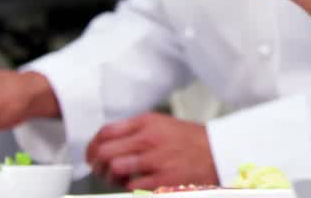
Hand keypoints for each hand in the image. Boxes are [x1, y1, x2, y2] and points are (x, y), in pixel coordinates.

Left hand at [86, 113, 217, 189]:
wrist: (217, 152)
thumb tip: (108, 142)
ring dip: (112, 177)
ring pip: (114, 168)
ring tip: (120, 178)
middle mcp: (149, 139)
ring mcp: (155, 159)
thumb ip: (136, 129)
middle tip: (101, 170)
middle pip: (104, 151)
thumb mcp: (162, 124)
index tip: (92, 154)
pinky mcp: (162, 179)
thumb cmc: (191, 140)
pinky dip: (131, 187)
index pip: (105, 132)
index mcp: (146, 123)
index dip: (92, 146)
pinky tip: (138, 183)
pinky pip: (132, 186)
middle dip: (97, 164)